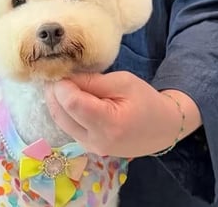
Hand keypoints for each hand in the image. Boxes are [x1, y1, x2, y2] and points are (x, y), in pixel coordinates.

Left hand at [44, 71, 200, 157]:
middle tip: (57, 73)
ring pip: (60, 121)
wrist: (163, 127)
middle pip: (60, 114)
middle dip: (55, 92)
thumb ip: (93, 81)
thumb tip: (65, 77)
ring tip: (62, 83)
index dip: (62, 84)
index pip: (71, 103)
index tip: (63, 70)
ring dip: (56, 101)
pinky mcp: (88, 148)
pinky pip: (67, 127)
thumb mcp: (123, 82)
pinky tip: (69, 97)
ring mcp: (91, 147)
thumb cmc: (146, 100)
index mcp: (109, 123)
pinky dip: (64, 111)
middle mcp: (96, 141)